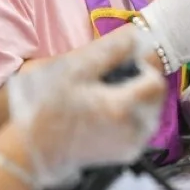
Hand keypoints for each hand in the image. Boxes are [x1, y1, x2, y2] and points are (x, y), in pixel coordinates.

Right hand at [7, 29, 166, 189]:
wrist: (33, 149)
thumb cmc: (49, 107)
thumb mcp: (77, 69)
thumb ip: (112, 49)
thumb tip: (138, 35)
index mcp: (124, 108)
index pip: (156, 81)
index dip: (143, 67)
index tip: (122, 63)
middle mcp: (135, 130)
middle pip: (156, 96)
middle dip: (141, 81)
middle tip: (111, 77)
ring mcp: (132, 145)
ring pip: (150, 111)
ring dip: (137, 97)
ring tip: (106, 94)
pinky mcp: (126, 154)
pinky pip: (140, 126)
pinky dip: (131, 114)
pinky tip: (106, 111)